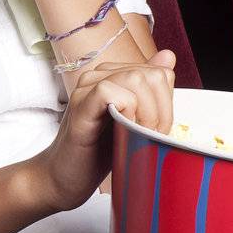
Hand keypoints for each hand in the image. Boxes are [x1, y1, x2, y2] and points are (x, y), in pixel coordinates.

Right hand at [31, 50, 175, 212]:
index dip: (167, 104)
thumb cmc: (99, 151)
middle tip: (150, 137)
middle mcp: (99, 75)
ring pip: (136, 79)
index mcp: (114, 76)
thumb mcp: (135, 119)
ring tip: (138, 136)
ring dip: (147, 114)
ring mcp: (86, 88)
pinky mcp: (79, 105)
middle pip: (152, 75)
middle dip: (162, 111)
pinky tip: (122, 129)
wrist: (64, 177)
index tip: (158, 131)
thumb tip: (168, 56)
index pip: (160, 73)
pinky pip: (110, 92)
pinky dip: (126, 112)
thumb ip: (151, 90)